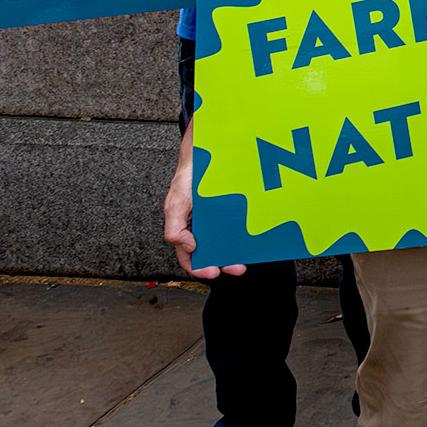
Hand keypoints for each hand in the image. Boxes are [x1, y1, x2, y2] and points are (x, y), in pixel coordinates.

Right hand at [163, 134, 241, 280]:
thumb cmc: (187, 179)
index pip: (190, 257)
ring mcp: (218, 220)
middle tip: (237, 268)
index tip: (212, 273)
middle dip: (224, 264)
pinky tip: (251, 239)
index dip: (199, 269)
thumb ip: (175, 229)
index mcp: (186, 230)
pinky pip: (239, 226)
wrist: (204, 153)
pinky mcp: (233, 210)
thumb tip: (190, 248)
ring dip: (236, 253)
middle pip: (212, 253)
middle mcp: (203, 228)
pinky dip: (244, 235)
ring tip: (246, 257)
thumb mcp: (175, 204)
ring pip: (227, 242)